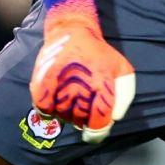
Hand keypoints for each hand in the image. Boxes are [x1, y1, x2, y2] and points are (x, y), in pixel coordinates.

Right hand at [28, 0, 134, 141]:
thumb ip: (124, 95)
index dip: (98, 133)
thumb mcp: (122, 69)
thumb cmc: (99, 53)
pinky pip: (43, 110)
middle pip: (79, 122)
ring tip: (70, 95)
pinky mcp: (40, 86)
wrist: (71, 31)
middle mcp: (78, 90)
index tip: (95, 131)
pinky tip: (56, 98)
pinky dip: (49, 109)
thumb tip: (114, 117)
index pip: (98, 125)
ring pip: (61, 117)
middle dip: (83, 118)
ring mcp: (57, 89)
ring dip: (66, 113)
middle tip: (83, 103)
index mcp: (100, 87)